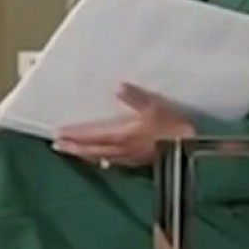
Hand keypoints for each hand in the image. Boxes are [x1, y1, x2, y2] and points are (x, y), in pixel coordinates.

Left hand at [53, 84, 195, 168]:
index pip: (92, 136)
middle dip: (73, 147)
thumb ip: (136, 98)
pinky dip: (100, 159)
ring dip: (83, 154)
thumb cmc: (174, 127)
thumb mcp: (156, 107)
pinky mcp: (137, 161)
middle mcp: (122, 149)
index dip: (75, 135)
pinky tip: (99, 159)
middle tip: (56, 145)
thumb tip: (118, 87)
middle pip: (91, 149)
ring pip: (100, 157)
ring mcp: (129, 157)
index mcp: (123, 135)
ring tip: (71, 151)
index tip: (59, 134)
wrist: (191, 147)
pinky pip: (113, 161)